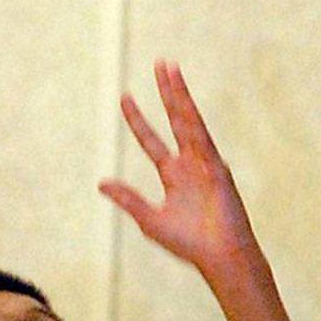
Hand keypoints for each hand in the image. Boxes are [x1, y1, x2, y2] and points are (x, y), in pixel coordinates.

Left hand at [99, 60, 259, 279]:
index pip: (152, 140)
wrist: (219, 257)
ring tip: (169, 68)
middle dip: (167, 93)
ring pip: (189, 120)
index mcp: (174, 176)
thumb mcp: (150, 219)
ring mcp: (205, 162)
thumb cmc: (189, 243)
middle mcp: (190, 163)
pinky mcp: (216, 167)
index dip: (138, 119)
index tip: (125, 97)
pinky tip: (183, 99)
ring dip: (179, 94)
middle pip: (175, 120)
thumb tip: (101, 183)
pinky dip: (192, 118)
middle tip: (160, 64)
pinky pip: (201, 137)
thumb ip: (128, 199)